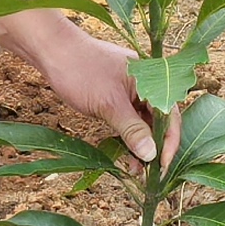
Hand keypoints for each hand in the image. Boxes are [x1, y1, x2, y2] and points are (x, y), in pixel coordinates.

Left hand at [2, 12, 157, 166]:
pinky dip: (128, 138)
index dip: (169, 143)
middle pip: (160, 122)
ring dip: (141, 146)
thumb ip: (132, 129)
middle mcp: (146, 85)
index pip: (171, 116)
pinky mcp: (116, 99)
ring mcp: (131, 92)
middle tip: (149, 174)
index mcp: (152, 80)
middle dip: (155, 148)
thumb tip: (151, 155)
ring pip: (144, 124)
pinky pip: (129, 121)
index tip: (162, 167)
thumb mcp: (109, 104)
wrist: (52, 51)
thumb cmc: (81, 70)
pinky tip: (124, 154)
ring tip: (134, 170)